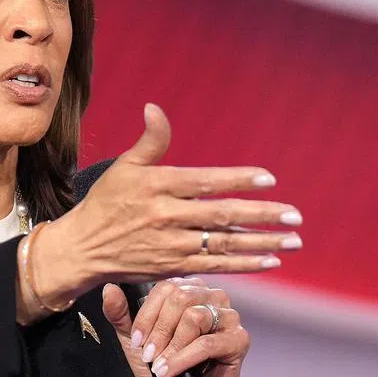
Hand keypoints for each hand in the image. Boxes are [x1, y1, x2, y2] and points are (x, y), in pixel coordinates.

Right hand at [30, 103, 302, 306]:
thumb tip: (155, 108)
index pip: (205, 182)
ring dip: (262, 243)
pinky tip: (269, 260)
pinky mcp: (172, 268)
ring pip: (223, 244)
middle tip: (295, 215)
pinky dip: (243, 264)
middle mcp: (166, 216)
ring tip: (293, 240)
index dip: (238, 180)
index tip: (269, 179)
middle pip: (221, 216)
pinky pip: (214, 266)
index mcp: (157, 186)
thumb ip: (149, 141)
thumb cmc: (105, 203)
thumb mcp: (123, 167)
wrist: (82, 249)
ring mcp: (170, 245)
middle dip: (262, 216)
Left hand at [100, 277, 247, 376]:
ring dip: (171, 345)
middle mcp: (212, 296)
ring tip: (159, 365)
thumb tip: (108, 289)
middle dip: (159, 329)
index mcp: (189, 288)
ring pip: (195, 317)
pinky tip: (169, 371)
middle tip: (147, 354)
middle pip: (181, 298)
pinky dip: (183, 358)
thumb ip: (122, 315)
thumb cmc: (163, 363)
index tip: (135, 340)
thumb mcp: (136, 340)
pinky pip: (207, 343)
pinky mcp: (239, 340)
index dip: (147, 314)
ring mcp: (229, 316)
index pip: (166, 287)